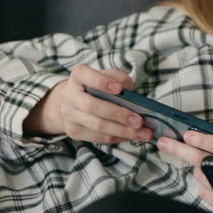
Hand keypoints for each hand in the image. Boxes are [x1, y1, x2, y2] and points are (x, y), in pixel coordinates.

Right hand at [23, 64, 151, 142]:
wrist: (72, 102)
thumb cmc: (97, 86)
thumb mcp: (108, 76)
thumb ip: (119, 79)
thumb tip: (131, 95)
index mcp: (78, 76)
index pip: (84, 75)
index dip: (101, 82)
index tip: (119, 89)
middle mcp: (69, 96)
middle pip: (92, 106)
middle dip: (118, 114)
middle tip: (139, 121)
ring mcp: (69, 116)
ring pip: (97, 126)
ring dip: (123, 131)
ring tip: (143, 133)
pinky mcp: (74, 132)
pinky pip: (98, 137)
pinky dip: (118, 137)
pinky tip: (132, 136)